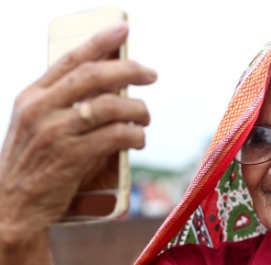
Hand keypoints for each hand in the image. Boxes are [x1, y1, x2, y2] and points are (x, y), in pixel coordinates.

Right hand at [0, 23, 156, 262]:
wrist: (13, 208)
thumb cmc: (34, 165)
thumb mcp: (36, 126)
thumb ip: (63, 104)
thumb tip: (111, 85)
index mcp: (32, 96)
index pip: (70, 60)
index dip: (100, 42)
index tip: (123, 30)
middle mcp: (41, 109)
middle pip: (94, 76)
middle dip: (130, 69)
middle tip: (151, 74)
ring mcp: (55, 133)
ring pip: (111, 105)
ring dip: (138, 109)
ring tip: (145, 118)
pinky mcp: (71, 157)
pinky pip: (116, 135)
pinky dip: (135, 135)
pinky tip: (138, 139)